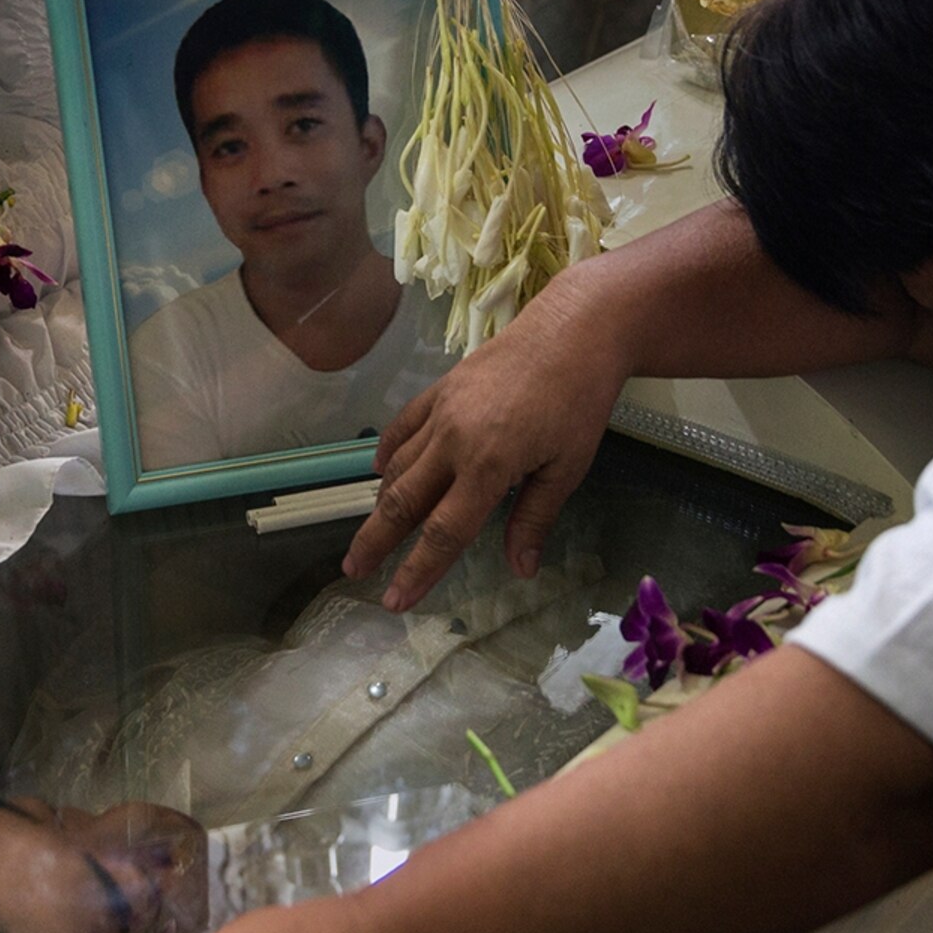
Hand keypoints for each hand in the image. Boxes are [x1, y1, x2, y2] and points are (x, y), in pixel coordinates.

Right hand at [347, 276, 631, 608]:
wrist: (573, 330)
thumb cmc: (579, 402)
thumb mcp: (568, 467)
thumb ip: (535, 518)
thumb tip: (520, 569)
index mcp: (489, 466)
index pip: (443, 532)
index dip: (418, 571)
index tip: (395, 601)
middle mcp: (454, 440)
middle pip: (403, 502)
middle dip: (376, 540)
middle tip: (353, 570)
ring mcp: (442, 411)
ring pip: (398, 465)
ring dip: (382, 502)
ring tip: (373, 531)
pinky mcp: (440, 388)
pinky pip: (402, 426)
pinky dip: (387, 452)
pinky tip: (380, 472)